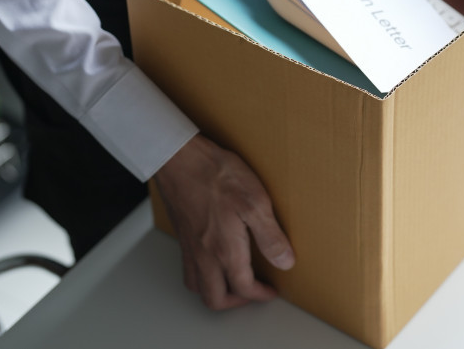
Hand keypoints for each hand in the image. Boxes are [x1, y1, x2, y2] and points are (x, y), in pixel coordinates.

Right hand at [153, 134, 294, 309]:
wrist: (179, 159)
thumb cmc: (215, 175)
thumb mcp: (255, 202)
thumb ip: (270, 236)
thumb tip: (285, 261)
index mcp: (225, 250)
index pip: (243, 288)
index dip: (260, 295)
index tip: (271, 291)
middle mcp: (204, 255)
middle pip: (215, 298)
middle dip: (236, 303)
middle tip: (252, 294)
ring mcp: (189, 247)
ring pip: (197, 287)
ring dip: (216, 292)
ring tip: (233, 283)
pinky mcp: (181, 235)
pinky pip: (188, 269)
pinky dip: (201, 277)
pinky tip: (212, 261)